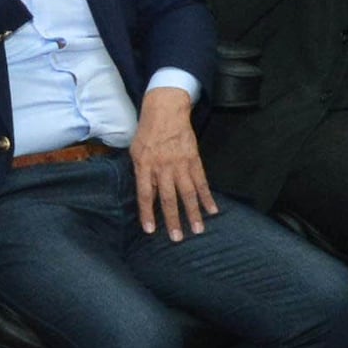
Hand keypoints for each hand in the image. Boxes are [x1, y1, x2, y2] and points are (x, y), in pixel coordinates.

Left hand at [130, 88, 217, 238]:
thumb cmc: (147, 131)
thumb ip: (141, 173)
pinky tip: (212, 210)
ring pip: (188, 192)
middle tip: (178, 238)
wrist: (166, 109)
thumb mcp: (135, 151)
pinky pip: (201, 181)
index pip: (146, 194)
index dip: (148, 213)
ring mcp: (180, 163)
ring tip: (198, 230)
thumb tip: (147, 196)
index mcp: (145, 165)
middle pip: (169, 198)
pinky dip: (207, 196)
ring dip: (193, 213)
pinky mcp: (194, 159)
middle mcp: (163, 166)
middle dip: (173, 220)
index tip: (150, 231)